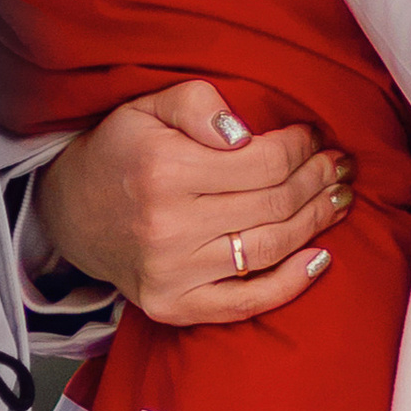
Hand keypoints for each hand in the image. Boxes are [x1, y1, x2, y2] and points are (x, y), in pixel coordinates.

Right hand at [35, 83, 352, 325]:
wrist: (71, 214)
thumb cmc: (120, 153)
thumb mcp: (148, 107)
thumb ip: (198, 104)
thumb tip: (245, 134)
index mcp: (166, 171)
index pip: (265, 162)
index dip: (301, 148)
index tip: (314, 137)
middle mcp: (169, 228)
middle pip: (275, 204)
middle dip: (317, 181)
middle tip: (339, 167)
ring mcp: (172, 274)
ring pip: (269, 249)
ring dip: (315, 223)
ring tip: (338, 200)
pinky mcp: (174, 306)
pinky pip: (246, 303)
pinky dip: (290, 284)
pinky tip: (321, 258)